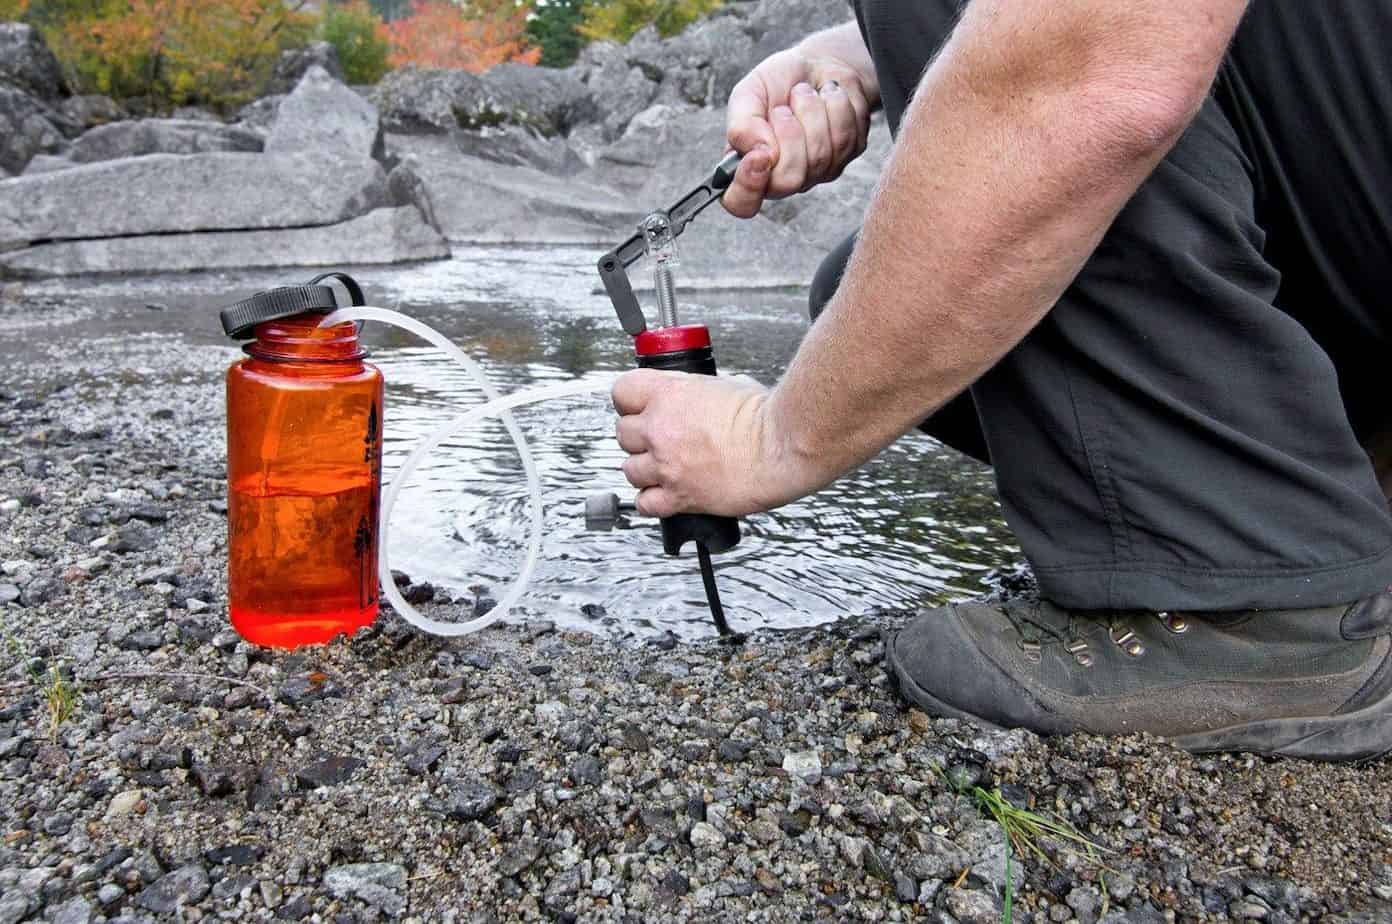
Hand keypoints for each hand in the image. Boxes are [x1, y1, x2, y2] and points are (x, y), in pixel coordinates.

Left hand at [611, 369, 819, 517]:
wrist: (783, 446)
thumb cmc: (766, 415)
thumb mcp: (726, 384)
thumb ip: (698, 393)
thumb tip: (696, 398)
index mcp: (669, 394)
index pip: (622, 392)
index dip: (630, 401)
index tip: (638, 407)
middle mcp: (661, 430)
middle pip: (623, 433)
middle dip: (639, 436)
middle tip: (659, 439)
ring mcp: (667, 465)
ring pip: (629, 470)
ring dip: (645, 469)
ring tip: (665, 467)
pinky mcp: (680, 496)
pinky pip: (645, 504)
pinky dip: (651, 500)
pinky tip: (665, 493)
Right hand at [722, 47, 872, 218]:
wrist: (817, 63)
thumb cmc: (778, 82)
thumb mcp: (747, 94)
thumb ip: (742, 125)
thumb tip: (756, 152)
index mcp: (749, 168)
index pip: (741, 203)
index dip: (748, 187)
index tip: (759, 154)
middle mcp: (782, 177)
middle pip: (788, 181)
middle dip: (789, 133)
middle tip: (783, 108)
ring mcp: (817, 172)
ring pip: (820, 157)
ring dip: (811, 112)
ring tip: (804, 95)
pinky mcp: (846, 156)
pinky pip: (845, 139)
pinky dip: (835, 106)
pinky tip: (827, 97)